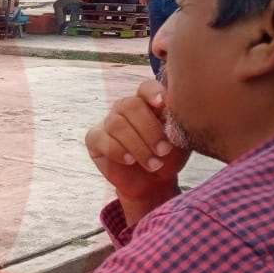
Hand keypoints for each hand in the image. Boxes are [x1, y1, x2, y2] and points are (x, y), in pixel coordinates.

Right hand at [85, 80, 189, 224]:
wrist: (152, 184)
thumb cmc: (167, 157)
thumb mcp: (179, 138)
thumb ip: (176, 119)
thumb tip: (177, 106)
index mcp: (147, 103)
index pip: (146, 88)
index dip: (153, 92)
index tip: (163, 104)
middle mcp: (125, 108)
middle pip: (131, 105)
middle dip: (149, 130)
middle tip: (164, 150)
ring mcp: (108, 122)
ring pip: (117, 124)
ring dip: (138, 146)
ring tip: (154, 164)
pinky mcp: (94, 139)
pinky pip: (101, 139)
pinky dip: (117, 151)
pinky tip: (130, 161)